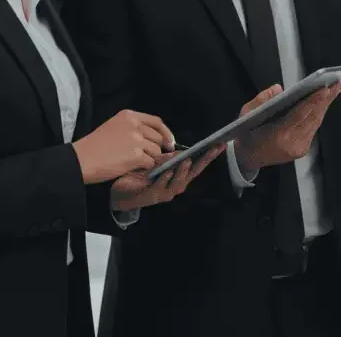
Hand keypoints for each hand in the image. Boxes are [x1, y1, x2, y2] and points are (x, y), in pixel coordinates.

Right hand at [72, 109, 174, 183]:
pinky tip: (132, 167)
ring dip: (149, 159)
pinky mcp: (136, 155)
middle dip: (156, 149)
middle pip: (158, 138)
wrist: (81, 159)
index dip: (166, 133)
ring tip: (133, 162)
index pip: (157, 121)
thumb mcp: (114, 127)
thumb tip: (155, 139)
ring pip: (156, 151)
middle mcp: (134, 125)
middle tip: (146, 157)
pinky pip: (150, 162)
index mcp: (129, 115)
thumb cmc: (95, 146)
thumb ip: (134, 129)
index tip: (169, 142)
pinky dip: (144, 167)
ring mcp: (136, 140)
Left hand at [110, 144, 225, 211]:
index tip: (220, 144)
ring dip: (183, 172)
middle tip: (213, 149)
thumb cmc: (141, 176)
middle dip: (204, 162)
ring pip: (178, 183)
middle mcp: (176, 186)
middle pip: (193, 173)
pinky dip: (165, 180)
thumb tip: (183, 150)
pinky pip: (160, 187)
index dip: (209, 155)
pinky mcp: (152, 197)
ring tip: (187, 160)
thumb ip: (169, 159)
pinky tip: (167, 171)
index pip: (197, 165)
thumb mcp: (157, 164)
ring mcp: (165, 193)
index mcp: (179, 176)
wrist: (120, 191)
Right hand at [233, 83, 340, 172]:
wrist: (247, 158)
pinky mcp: (302, 150)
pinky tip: (323, 102)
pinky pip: (313, 128)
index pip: (300, 115)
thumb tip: (280, 89)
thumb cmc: (246, 133)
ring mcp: (299, 148)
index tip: (326, 88)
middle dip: (326, 100)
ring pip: (315, 123)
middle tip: (337, 84)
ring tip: (335, 89)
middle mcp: (293, 143)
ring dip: (325, 106)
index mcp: (278, 135)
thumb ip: (262, 100)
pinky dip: (318, 114)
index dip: (314, 101)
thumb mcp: (246, 113)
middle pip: (312, 118)